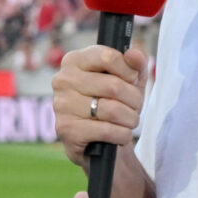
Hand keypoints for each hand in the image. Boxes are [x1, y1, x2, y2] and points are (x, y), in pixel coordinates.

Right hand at [51, 44, 148, 168]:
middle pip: (113, 86)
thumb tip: (134, 54)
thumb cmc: (113, 103)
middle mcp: (63, 80)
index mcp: (74, 60)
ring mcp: (62, 105)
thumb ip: (135, 63)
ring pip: (112, 109)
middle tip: (136, 106)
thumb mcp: (129, 79)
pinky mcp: (66, 129)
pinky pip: (105, 130)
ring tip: (130, 121)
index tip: (133, 80)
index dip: (129, 71)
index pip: (108, 57)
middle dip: (134, 99)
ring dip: (130, 119)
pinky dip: (122, 134)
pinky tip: (121, 134)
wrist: (98, 143)